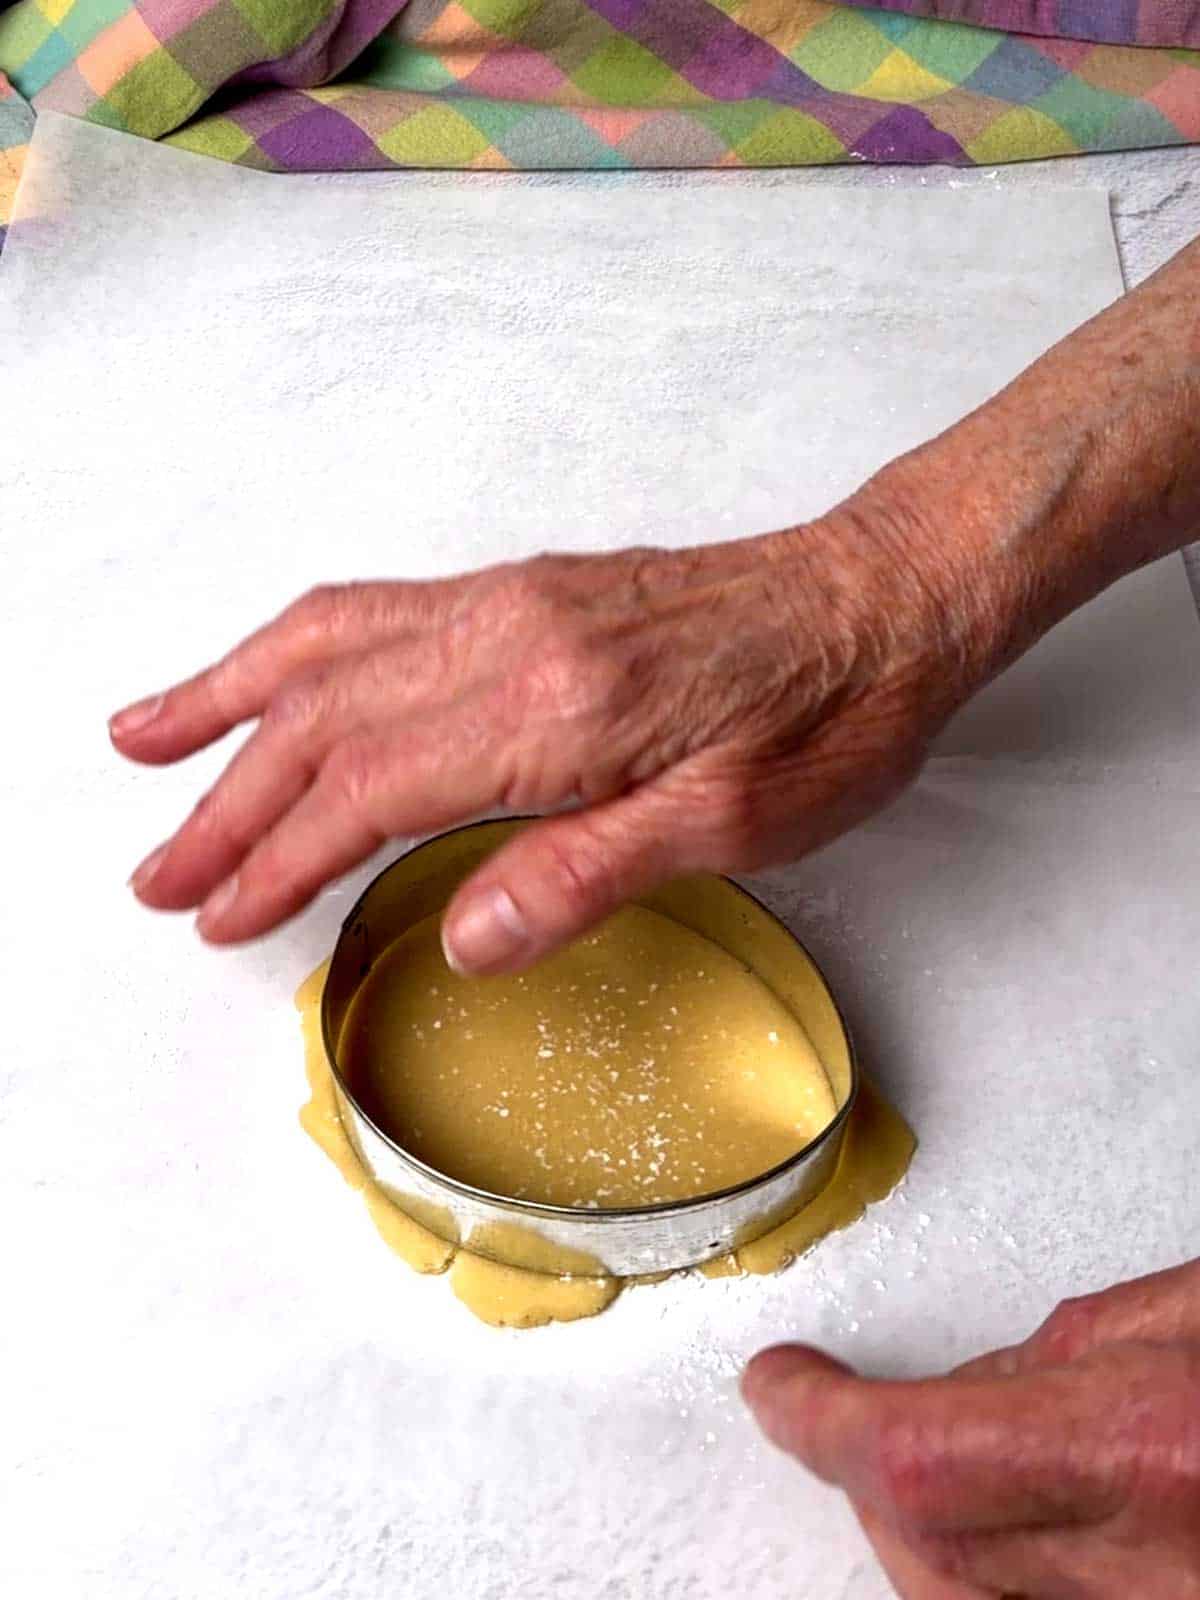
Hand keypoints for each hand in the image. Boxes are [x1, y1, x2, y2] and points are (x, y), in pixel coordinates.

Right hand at [109, 464, 1019, 969]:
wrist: (887, 598)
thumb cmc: (832, 715)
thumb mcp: (734, 824)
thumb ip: (587, 876)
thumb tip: (462, 940)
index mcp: (555, 710)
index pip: (373, 791)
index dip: (281, 860)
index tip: (218, 917)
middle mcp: (509, 636)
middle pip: (326, 720)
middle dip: (227, 803)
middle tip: (157, 878)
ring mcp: (510, 600)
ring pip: (330, 647)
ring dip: (228, 704)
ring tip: (142, 743)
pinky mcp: (526, 589)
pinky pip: (378, 608)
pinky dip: (298, 644)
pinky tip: (268, 670)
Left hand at [742, 1258, 1199, 1597]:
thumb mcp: (1198, 1316)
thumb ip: (1074, 1344)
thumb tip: (979, 1376)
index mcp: (1142, 1452)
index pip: (913, 1456)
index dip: (819, 1418)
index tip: (776, 1384)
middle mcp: (1142, 1573)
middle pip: (924, 1538)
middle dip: (861, 1462)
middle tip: (840, 1404)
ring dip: (910, 1528)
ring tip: (917, 1459)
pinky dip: (977, 1576)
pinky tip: (990, 1529)